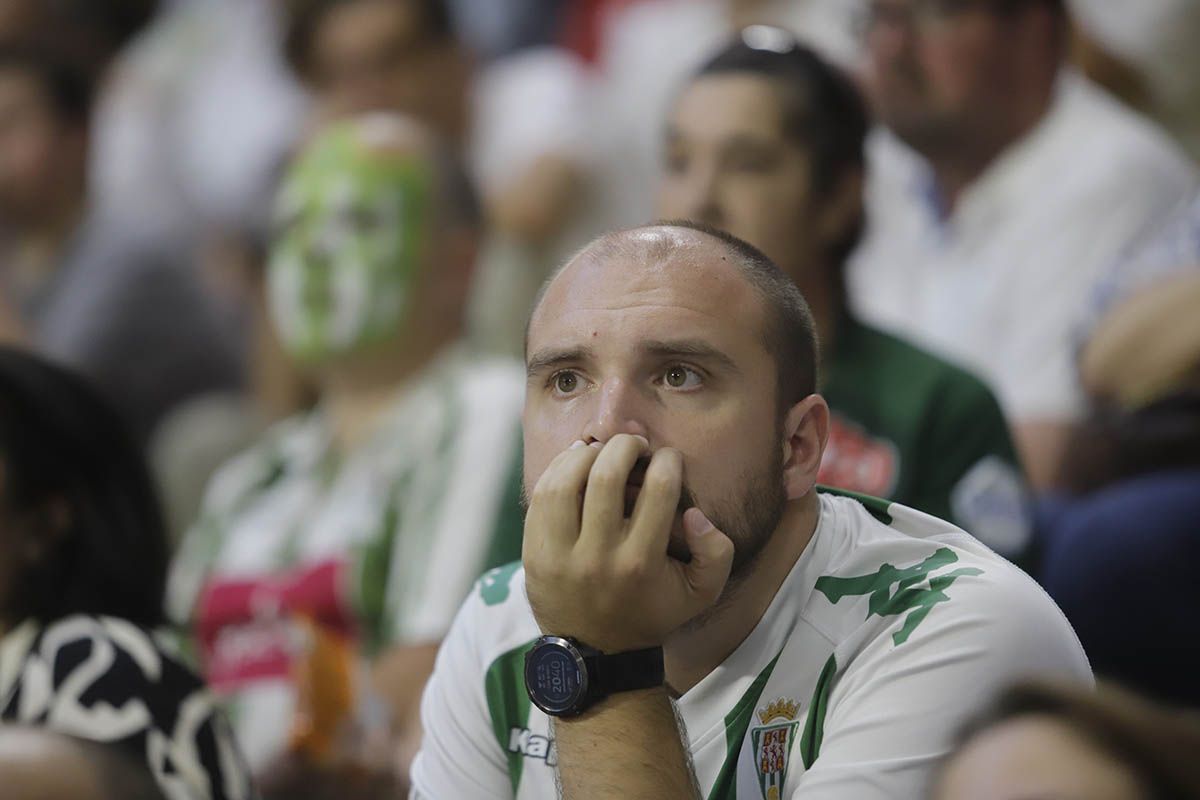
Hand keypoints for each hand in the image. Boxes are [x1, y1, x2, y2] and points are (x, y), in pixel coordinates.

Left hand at [522, 434, 733, 651]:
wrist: (597, 652)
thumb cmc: (652, 612)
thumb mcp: (701, 593)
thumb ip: (717, 551)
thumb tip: (695, 514)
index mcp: (641, 563)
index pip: (658, 489)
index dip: (667, 461)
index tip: (668, 458)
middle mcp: (598, 558)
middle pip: (606, 475)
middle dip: (624, 446)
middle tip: (634, 445)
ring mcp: (560, 556)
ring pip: (566, 481)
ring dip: (586, 453)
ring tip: (601, 450)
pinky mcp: (534, 554)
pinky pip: (541, 497)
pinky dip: (558, 470)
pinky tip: (574, 462)